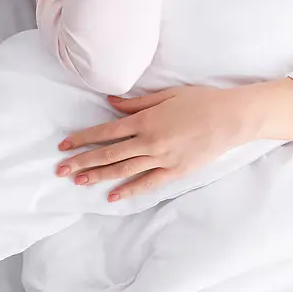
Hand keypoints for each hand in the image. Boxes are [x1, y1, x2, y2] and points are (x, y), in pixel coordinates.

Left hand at [55, 82, 279, 202]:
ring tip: (78, 181)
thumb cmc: (202, 101)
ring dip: (99, 176)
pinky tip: (113, 196)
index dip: (83, 138)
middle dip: (82, 161)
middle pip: (109, 154)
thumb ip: (137, 103)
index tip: (65, 145)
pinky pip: (149, 182)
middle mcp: (150, 142)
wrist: (232, 118)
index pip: (106, 132)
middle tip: (60, 169)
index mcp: (146, 120)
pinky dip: (130, 190)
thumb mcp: (167, 94)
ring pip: (124, 170)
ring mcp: (163, 159)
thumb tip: (110, 103)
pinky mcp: (176, 171)